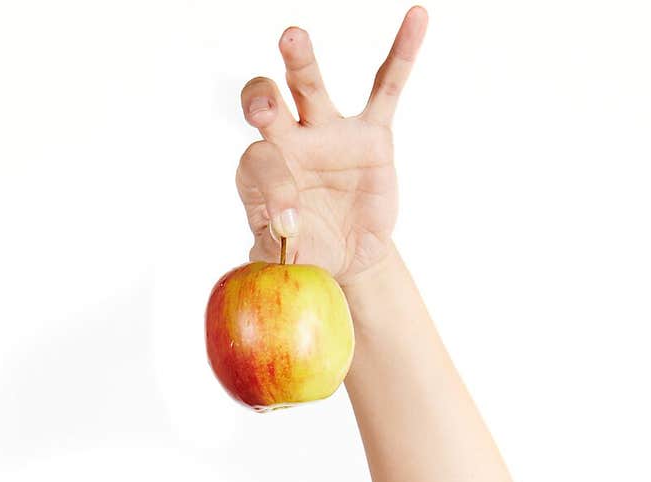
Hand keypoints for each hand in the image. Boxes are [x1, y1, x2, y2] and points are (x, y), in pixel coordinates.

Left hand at [234, 12, 427, 288]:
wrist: (346, 255)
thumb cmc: (309, 252)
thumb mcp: (291, 261)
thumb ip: (277, 254)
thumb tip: (277, 249)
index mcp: (262, 174)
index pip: (260, 165)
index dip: (273, 192)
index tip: (289, 226)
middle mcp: (290, 144)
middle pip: (267, 109)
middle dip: (261, 102)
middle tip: (262, 107)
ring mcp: (329, 133)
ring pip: (310, 88)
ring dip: (299, 63)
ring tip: (291, 37)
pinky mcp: (371, 134)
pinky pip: (386, 88)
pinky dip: (402, 54)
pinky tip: (416, 18)